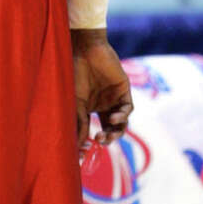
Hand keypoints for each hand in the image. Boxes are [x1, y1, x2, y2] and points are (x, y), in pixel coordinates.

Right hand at [71, 31, 132, 157]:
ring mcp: (114, 99)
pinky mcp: (124, 91)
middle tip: (100, 141)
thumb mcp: (75, 102)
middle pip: (109, 129)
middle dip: (107, 139)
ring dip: (116, 132)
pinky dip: (122, 116)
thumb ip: (80, 122)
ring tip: (107, 134)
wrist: (85, 50)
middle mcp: (102, 106)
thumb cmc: (75, 74)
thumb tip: (80, 145)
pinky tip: (114, 117)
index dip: (90, 142)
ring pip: (121, 123)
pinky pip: (128, 109)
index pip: (92, 130)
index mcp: (88, 109)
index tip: (84, 152)